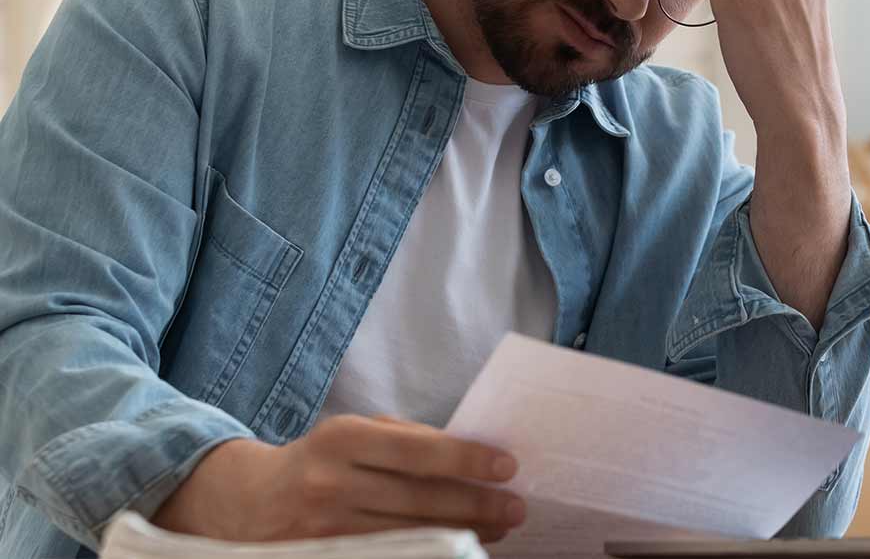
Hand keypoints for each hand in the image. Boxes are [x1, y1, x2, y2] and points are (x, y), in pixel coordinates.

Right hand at [152, 414, 524, 543]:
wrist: (241, 503)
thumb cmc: (317, 460)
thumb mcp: (352, 433)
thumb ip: (404, 439)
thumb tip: (468, 452)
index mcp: (342, 439)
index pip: (417, 451)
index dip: (466, 460)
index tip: (507, 466)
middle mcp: (331, 484)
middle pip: (419, 500)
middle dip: (476, 506)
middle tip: (517, 508)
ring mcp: (324, 531)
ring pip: (409, 537)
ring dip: (462, 535)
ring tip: (498, 531)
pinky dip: (426, 556)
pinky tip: (455, 552)